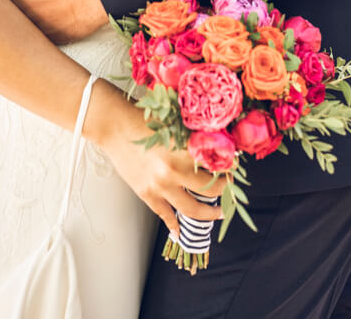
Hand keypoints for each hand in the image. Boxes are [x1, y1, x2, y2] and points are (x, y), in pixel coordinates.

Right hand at [94, 85, 224, 236]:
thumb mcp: (175, 123)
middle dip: (223, 189)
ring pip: (192, 209)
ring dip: (208, 213)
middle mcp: (174, 171)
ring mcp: (160, 186)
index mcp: (184, 149)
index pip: (216, 164)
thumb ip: (194, 136)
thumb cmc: (144, 119)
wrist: (115, 127)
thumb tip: (218, 145)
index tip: (235, 167)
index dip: (229, 166)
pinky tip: (180, 232)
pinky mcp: (147, 194)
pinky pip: (165, 215)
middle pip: (209, 189)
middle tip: (229, 188)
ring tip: (217, 213)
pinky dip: (174, 225)